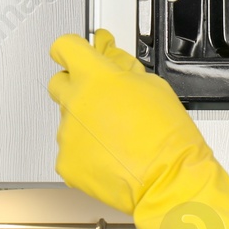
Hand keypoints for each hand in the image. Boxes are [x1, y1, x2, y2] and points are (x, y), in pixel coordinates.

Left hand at [47, 30, 228, 228]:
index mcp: (95, 77)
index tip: (77, 55)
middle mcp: (75, 102)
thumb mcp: (154, 87)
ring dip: (86, 122)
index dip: (72, 50)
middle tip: (102, 99)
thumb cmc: (168, 138)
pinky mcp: (66, 161)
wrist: (169, 180)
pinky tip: (110, 154)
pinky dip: (86, 151)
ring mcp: (67, 133)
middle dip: (77, 86)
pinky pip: (70, 148)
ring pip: (68, 119)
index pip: (65, 48)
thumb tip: (110, 55)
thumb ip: (122, 67)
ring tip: (117, 136)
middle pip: (59, 82)